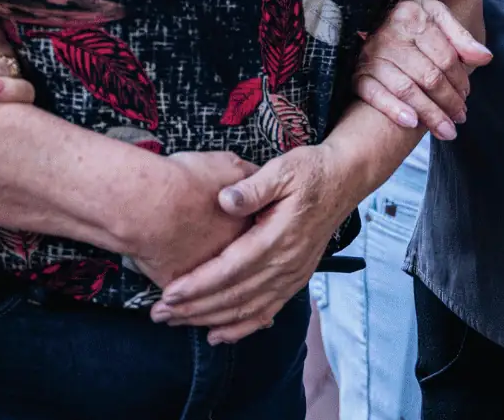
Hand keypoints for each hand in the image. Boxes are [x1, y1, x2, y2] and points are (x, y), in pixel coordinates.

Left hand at [152, 144, 350, 343]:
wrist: (343, 180)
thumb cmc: (310, 172)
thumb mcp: (282, 169)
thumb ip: (253, 187)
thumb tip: (225, 199)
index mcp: (278, 237)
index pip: (231, 269)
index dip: (199, 284)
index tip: (169, 292)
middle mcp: (286, 263)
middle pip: (234, 296)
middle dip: (194, 308)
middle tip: (160, 313)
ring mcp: (292, 275)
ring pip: (247, 309)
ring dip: (210, 320)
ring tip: (176, 322)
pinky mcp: (295, 279)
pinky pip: (266, 312)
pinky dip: (241, 328)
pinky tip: (217, 335)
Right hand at [353, 0, 492, 139]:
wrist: (374, 20)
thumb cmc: (413, 23)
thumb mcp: (438, 18)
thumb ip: (462, 38)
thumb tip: (485, 57)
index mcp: (411, 16)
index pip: (444, 56)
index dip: (460, 79)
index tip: (467, 95)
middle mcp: (389, 35)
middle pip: (428, 76)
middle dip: (449, 102)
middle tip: (460, 117)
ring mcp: (371, 56)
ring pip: (406, 90)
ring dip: (429, 114)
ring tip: (447, 131)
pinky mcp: (358, 74)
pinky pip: (374, 95)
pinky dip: (393, 110)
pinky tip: (412, 124)